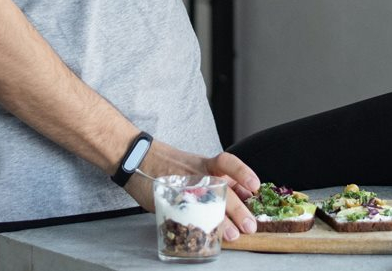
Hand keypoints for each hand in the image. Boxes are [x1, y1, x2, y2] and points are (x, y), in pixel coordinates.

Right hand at [127, 139, 261, 240]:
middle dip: (239, 209)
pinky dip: (194, 226)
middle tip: (250, 225)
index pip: (227, 163)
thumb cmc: (166, 164)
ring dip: (222, 220)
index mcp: (203, 164)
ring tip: (232, 234)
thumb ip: (212, 178)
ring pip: (207, 203)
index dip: (243, 173)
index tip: (255, 186)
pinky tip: (202, 235)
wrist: (135, 157)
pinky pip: (184, 212)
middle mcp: (196, 173)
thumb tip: (237, 194)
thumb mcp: (192, 166)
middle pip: (222, 189)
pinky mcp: (169, 197)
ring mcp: (183, 185)